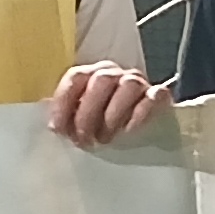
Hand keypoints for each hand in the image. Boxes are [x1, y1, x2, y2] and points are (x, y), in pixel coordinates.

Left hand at [46, 60, 169, 147]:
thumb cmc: (105, 125)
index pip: (76, 77)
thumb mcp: (83, 120)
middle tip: (84, 140)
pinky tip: (129, 131)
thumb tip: (54, 126)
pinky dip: (140, 113)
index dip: (64, 103)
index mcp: (92, 75)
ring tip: (105, 139)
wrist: (146, 131)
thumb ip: (69, 117)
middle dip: (88, 113)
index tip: (58, 129)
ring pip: (128, 86)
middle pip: (101, 80)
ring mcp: (139, 83)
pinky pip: (154, 96)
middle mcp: (115, 74)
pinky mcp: (160, 96)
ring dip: (112, 115)